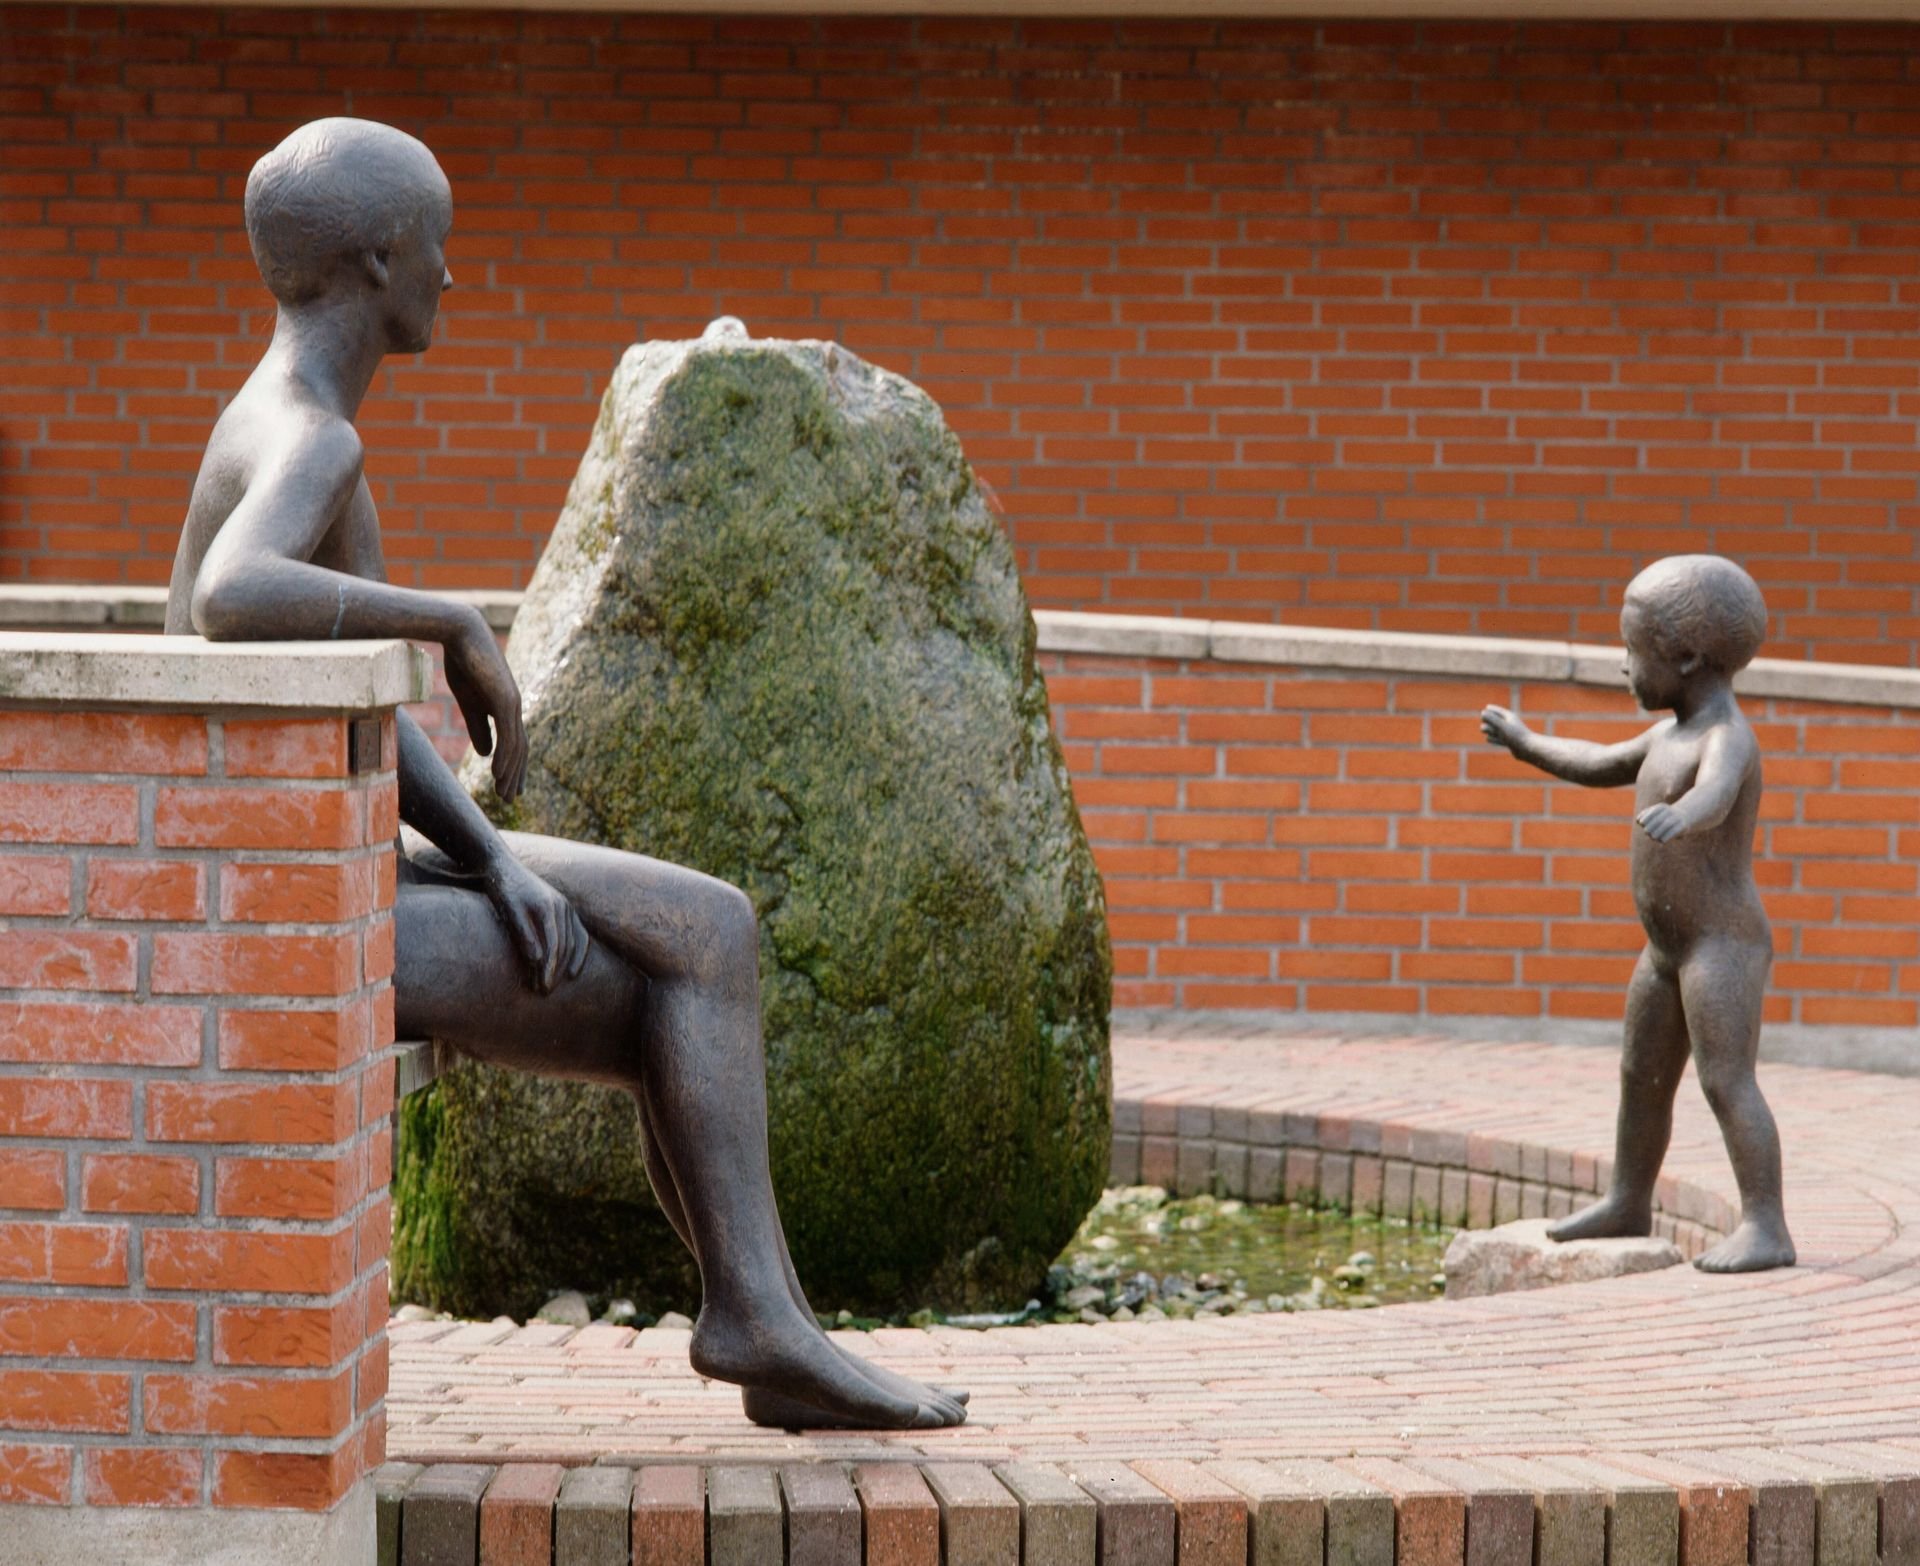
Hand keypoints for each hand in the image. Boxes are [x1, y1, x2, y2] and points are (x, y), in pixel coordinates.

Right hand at [444, 609, 526, 800]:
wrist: (460, 633)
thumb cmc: (462, 662)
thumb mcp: (469, 702)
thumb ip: (479, 727)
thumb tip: (486, 754)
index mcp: (506, 707)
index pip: (516, 743)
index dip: (513, 766)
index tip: (508, 786)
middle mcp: (514, 707)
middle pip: (520, 749)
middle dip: (515, 775)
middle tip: (509, 799)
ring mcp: (512, 703)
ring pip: (516, 746)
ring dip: (510, 773)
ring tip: (504, 794)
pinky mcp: (504, 698)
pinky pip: (507, 734)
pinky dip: (504, 756)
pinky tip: (498, 774)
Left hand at [483, 853, 589, 994]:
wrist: (504, 866)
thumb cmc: (503, 888)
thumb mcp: (508, 910)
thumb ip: (523, 933)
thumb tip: (537, 960)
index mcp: (548, 908)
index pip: (554, 946)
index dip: (549, 969)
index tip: (541, 987)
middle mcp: (562, 907)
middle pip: (564, 947)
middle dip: (555, 971)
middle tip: (543, 991)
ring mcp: (566, 907)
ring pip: (573, 943)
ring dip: (564, 966)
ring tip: (552, 984)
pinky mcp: (565, 909)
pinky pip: (579, 934)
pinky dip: (579, 953)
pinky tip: (574, 971)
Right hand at [1480, 704, 1529, 752]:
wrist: (1528, 749)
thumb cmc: (1516, 736)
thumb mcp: (1503, 726)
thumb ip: (1492, 719)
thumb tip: (1482, 713)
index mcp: (1508, 715)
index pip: (1492, 709)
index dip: (1486, 712)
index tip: (1484, 715)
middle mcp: (1506, 722)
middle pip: (1488, 720)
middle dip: (1488, 725)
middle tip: (1494, 729)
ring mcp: (1505, 732)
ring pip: (1490, 730)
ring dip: (1490, 732)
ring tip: (1498, 736)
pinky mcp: (1505, 741)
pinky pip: (1493, 738)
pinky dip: (1493, 740)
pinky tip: (1497, 741)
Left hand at [1636, 802, 1688, 841]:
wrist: (1684, 816)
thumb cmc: (1663, 817)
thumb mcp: (1654, 813)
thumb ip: (1644, 815)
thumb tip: (1638, 820)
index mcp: (1661, 807)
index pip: (1652, 812)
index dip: (1645, 818)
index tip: (1641, 824)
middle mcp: (1670, 811)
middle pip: (1658, 820)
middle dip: (1650, 827)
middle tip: (1646, 833)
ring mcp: (1677, 818)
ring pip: (1666, 825)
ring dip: (1657, 833)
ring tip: (1653, 837)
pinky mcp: (1683, 826)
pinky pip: (1673, 831)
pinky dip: (1666, 837)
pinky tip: (1661, 841)